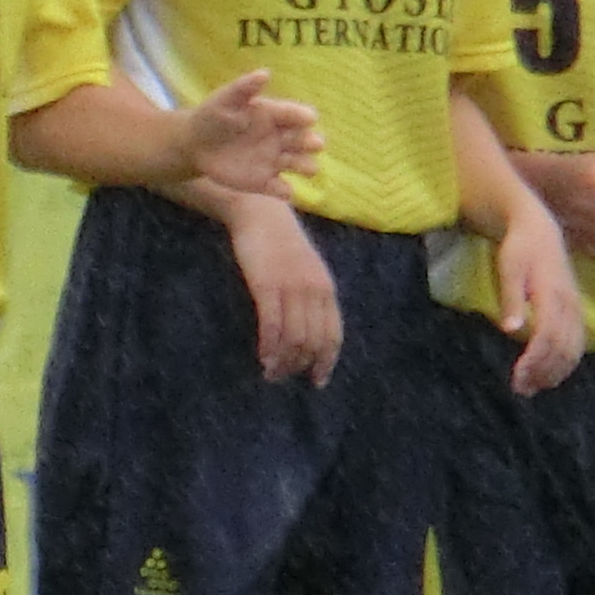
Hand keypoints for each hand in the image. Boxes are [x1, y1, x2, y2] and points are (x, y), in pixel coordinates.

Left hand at [174, 71, 322, 199]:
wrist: (195, 143)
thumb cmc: (214, 115)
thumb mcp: (226, 99)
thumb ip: (244, 87)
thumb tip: (265, 73)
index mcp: (275, 115)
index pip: (294, 115)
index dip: (302, 116)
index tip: (310, 118)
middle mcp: (281, 138)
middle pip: (303, 140)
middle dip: (311, 142)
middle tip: (315, 143)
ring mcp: (275, 160)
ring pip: (299, 164)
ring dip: (306, 166)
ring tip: (310, 168)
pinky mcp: (264, 182)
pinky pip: (279, 189)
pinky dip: (284, 191)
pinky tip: (285, 191)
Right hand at [223, 195, 344, 387]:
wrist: (261, 213)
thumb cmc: (281, 241)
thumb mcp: (306, 269)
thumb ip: (311, 295)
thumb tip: (309, 327)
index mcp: (326, 288)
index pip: (333, 334)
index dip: (327, 361)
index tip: (317, 380)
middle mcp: (314, 291)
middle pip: (313, 341)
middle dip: (300, 366)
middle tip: (283, 378)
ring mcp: (291, 289)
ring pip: (294, 338)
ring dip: (283, 361)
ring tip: (271, 373)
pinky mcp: (267, 286)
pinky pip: (272, 325)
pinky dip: (269, 347)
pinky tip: (263, 357)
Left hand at [487, 198, 585, 396]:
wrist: (540, 230)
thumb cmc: (519, 249)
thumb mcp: (509, 269)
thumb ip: (511, 299)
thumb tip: (510, 330)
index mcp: (552, 294)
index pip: (547, 337)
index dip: (534, 362)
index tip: (518, 380)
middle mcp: (569, 303)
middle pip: (562, 348)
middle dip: (543, 372)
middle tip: (521, 390)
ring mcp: (575, 307)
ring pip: (574, 348)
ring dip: (556, 371)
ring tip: (533, 388)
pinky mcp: (576, 309)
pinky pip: (578, 342)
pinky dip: (567, 361)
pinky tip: (551, 373)